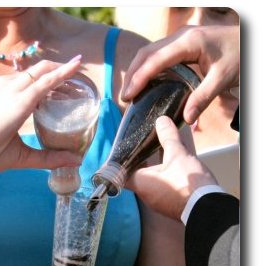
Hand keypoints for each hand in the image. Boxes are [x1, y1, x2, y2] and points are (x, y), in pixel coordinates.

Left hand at [0, 57, 82, 173]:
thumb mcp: (22, 157)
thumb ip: (50, 158)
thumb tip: (76, 161)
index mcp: (21, 102)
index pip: (48, 80)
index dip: (65, 71)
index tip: (79, 63)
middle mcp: (11, 88)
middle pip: (40, 69)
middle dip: (59, 69)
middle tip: (75, 78)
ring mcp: (1, 87)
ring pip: (29, 73)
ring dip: (46, 74)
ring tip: (60, 86)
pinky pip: (19, 79)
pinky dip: (33, 81)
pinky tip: (37, 93)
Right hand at [122, 25, 238, 123]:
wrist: (248, 42)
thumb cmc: (238, 57)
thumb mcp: (223, 79)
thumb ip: (203, 98)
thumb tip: (186, 120)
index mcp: (189, 42)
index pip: (156, 60)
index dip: (139, 78)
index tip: (128, 95)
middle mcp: (180, 36)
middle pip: (146, 53)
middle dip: (132, 74)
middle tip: (125, 97)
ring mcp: (180, 39)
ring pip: (150, 53)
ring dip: (137, 71)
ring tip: (130, 93)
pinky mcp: (181, 44)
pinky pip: (158, 55)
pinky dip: (147, 69)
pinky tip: (144, 85)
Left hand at [126, 115, 216, 219]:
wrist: (208, 208)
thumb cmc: (187, 182)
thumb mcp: (177, 154)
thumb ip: (168, 137)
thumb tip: (161, 120)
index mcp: (140, 183)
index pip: (120, 174)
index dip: (120, 162)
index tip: (125, 151)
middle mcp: (145, 196)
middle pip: (136, 177)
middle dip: (141, 162)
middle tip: (145, 147)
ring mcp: (157, 203)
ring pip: (150, 183)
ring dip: (154, 170)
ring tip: (160, 154)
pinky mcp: (169, 205)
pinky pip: (162, 190)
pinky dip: (164, 179)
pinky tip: (173, 169)